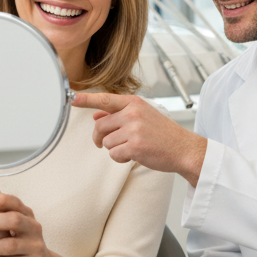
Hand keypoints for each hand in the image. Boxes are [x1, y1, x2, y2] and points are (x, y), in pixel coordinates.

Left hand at [72, 92, 206, 186]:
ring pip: (106, 142)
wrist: (183, 148)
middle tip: (103, 142)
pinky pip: (114, 154)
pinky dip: (120, 158)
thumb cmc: (163, 133)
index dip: (86, 100)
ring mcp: (134, 130)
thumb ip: (118, 114)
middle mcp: (133, 114)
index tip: (72, 99)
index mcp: (134, 103)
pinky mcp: (135, 146)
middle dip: (99, 137)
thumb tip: (96, 115)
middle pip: (100, 125)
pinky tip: (133, 155)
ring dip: (114, 149)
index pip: (105, 99)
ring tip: (131, 148)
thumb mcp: (143, 116)